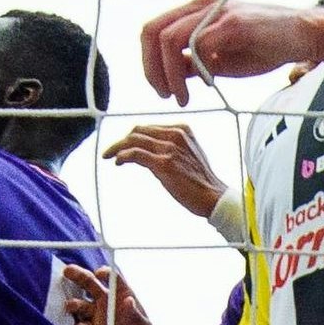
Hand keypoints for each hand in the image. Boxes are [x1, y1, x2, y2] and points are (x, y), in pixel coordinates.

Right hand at [57, 263, 159, 324]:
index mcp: (123, 299)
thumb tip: (128, 300)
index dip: (105, 273)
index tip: (98, 273)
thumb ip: (136, 316)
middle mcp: (107, 305)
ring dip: (74, 303)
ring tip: (72, 307)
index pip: (113, 280)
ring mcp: (96, 318)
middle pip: (91, 285)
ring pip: (81, 304)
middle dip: (79, 276)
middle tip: (68, 271)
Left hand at [102, 123, 227, 217]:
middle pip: (139, 131)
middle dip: (122, 141)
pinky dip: (123, 156)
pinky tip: (118, 162)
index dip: (132, 136)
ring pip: (134, 140)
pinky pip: (135, 154)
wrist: (213, 196)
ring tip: (109, 156)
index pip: (149, 127)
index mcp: (182, 129)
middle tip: (111, 152)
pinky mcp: (164, 163)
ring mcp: (170, 148)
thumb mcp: (187, 154)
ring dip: (117, 148)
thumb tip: (145, 152)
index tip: (122, 145)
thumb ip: (170, 147)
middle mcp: (176, 134)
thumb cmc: (200, 181)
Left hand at [139, 0, 317, 103]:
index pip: (154, 30)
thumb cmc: (265, 45)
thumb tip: (173, 76)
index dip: (149, 63)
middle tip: (165, 95)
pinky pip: (199, 46)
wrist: (303, 35)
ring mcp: (216, 12)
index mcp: (196, 11)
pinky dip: (197, 70)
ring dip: (170, 74)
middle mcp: (201, 6)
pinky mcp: (232, 23)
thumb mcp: (221, 57)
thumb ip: (196, 62)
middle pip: (152, 33)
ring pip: (170, 40)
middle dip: (152, 69)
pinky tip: (210, 84)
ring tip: (182, 96)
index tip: (162, 89)